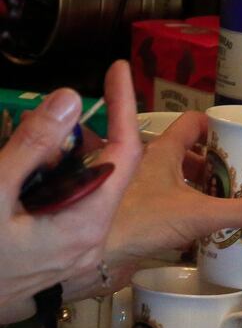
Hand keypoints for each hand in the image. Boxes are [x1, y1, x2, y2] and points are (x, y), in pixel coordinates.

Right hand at [0, 60, 141, 323]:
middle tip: (83, 98)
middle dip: (98, 133)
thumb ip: (31, 147)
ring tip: (39, 146)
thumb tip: (71, 100)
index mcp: (84, 225)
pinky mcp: (60, 257)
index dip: (125, 109)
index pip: (125, 157)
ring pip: (88, 191)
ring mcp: (76, 253)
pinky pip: (72, 208)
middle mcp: (91, 241)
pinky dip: (59, 181)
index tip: (119, 70)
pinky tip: (30, 176)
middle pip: (109, 174)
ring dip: (70, 159)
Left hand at [61, 111, 241, 300]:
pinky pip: (171, 210)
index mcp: (162, 153)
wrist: (92, 258)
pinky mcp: (140, 221)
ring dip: (200, 189)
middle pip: (187, 156)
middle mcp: (149, 168)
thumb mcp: (200, 214)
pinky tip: (205, 230)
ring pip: (177, 183)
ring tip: (229, 200)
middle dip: (214, 163)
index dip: (215, 126)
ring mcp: (142, 195)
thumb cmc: (136, 221)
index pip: (192, 124)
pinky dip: (188, 214)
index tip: (238, 135)